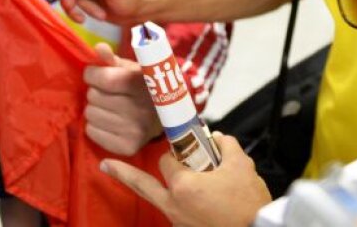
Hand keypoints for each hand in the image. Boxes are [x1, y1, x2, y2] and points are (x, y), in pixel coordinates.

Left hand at [83, 43, 161, 155]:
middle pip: (93, 96)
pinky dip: (95, 126)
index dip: (92, 74)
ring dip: (95, 109)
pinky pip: (91, 132)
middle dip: (95, 91)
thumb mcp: (133, 68)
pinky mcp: (127, 147)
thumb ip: (113, 59)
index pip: (102, 79)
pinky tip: (109, 122)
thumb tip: (99, 48)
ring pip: (90, 114)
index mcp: (142, 84)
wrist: (166, 117)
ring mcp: (134, 131)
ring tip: (108, 107)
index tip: (96, 74)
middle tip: (107, 93)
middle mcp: (140, 109)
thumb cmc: (144, 87)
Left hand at [101, 132, 271, 226]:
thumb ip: (227, 146)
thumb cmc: (248, 204)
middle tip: (108, 165)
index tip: (180, 146)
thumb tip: (218, 139)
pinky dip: (179, 205)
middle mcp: (173, 207)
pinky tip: (197, 202)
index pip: (166, 159)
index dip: (175, 150)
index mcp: (183, 186)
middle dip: (126, 173)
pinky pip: (176, 214)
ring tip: (157, 179)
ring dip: (161, 190)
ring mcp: (177, 223)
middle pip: (142, 185)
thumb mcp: (242, 167)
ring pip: (160, 201)